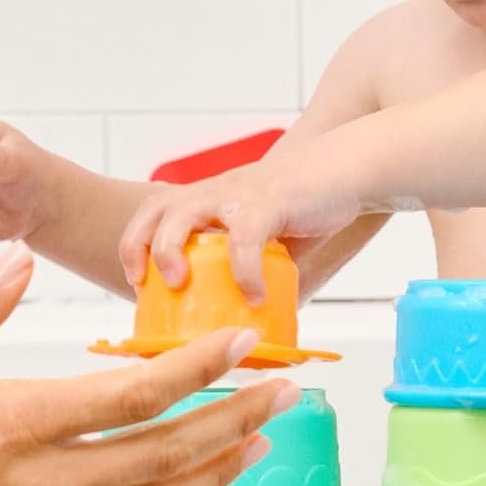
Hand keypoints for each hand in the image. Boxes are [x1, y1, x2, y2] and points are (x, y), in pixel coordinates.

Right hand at [0, 243, 295, 485]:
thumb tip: (18, 260)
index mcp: (13, 422)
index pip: (135, 392)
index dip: (200, 367)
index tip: (241, 346)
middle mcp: (41, 483)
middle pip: (168, 450)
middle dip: (235, 417)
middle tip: (282, 392)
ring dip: (216, 469)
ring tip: (259, 441)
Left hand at [118, 150, 362, 302]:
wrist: (349, 168)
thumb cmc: (308, 202)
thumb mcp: (269, 236)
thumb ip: (255, 268)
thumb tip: (252, 317)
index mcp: (210, 198)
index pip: (155, 210)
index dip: (137, 243)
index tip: (137, 282)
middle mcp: (216, 192)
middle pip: (156, 207)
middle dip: (140, 245)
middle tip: (146, 283)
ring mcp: (239, 194)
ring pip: (185, 213)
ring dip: (172, 249)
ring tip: (180, 284)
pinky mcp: (268, 201)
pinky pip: (244, 237)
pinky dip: (244, 270)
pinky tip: (255, 297)